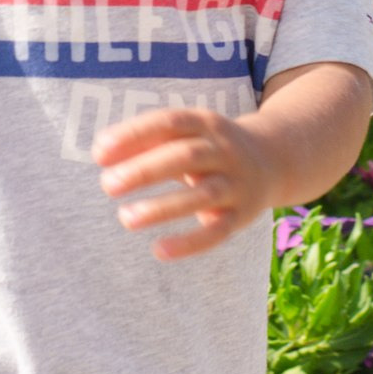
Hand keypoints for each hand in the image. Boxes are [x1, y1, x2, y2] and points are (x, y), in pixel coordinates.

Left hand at [95, 108, 283, 261]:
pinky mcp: (242, 216)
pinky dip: (190, 243)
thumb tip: (101, 151)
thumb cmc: (208, 146)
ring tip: (125, 218)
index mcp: (206, 123)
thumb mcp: (186, 133)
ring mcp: (236, 184)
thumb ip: (148, 139)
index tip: (98, 152)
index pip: (169, 123)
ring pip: (202, 196)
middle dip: (145, 170)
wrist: (274, 160)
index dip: (134, 135)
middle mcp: (224, 151)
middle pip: (185, 157)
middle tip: (107, 184)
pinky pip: (218, 231)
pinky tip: (159, 250)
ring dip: (163, 207)